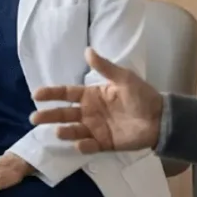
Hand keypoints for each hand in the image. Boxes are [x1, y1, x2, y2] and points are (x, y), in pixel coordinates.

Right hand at [29, 47, 163, 153]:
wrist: (161, 119)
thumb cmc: (142, 96)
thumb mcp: (124, 78)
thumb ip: (105, 67)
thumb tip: (87, 50)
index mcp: (91, 95)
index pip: (66, 94)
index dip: (51, 93)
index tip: (36, 94)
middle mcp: (89, 112)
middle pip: (64, 113)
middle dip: (49, 115)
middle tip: (34, 118)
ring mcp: (95, 129)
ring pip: (74, 131)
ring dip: (65, 131)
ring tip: (58, 131)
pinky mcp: (104, 144)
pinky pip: (90, 146)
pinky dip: (83, 146)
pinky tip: (80, 144)